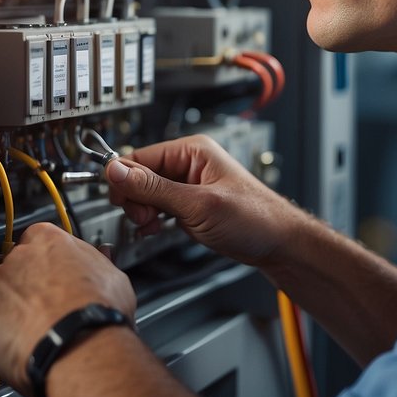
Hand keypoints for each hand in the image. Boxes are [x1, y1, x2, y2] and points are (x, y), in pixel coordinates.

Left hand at [0, 222, 134, 396]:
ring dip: (1, 309)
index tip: (46, 271)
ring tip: (22, 331)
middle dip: (20, 285)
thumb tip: (102, 257)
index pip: (34, 238)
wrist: (80, 344)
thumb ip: (98, 262)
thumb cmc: (97, 313)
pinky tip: (7, 349)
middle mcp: (18, 258)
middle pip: (10, 266)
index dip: (40, 259)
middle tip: (39, 306)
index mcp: (48, 240)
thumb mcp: (112, 276)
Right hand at [105, 134, 297, 266]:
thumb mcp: (198, 204)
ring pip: (147, 193)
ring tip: (153, 225)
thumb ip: (155, 189)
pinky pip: (159, 206)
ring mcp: (189, 185)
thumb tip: (118, 171)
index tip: (121, 202)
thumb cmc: (254, 219)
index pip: (140, 156)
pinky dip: (153, 219)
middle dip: (136, 199)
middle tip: (144, 218)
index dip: (125, 180)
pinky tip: (157, 229)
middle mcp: (189, 163)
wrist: (279, 245)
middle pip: (140, 175)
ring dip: (143, 211)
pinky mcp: (189, 204)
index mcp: (193, 151)